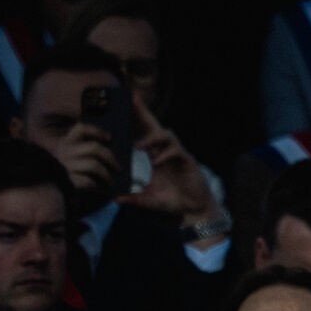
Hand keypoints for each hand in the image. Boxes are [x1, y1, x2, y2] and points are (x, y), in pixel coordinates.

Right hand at [49, 122, 120, 193]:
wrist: (42, 189)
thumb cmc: (58, 173)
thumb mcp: (65, 157)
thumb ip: (79, 151)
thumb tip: (106, 150)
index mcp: (63, 143)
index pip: (81, 129)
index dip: (97, 132)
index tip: (109, 138)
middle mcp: (65, 151)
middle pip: (95, 148)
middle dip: (111, 158)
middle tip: (118, 169)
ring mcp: (66, 166)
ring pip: (94, 165)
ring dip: (106, 175)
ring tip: (110, 182)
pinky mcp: (68, 180)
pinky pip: (89, 182)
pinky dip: (97, 186)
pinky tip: (98, 189)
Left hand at [118, 97, 222, 231]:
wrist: (194, 211)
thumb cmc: (174, 203)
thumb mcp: (149, 201)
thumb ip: (134, 199)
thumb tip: (115, 199)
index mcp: (156, 156)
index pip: (144, 133)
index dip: (135, 119)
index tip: (121, 107)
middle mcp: (166, 152)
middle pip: (154, 126)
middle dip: (143, 112)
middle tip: (131, 99)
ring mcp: (178, 155)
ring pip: (167, 135)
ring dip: (152, 138)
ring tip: (139, 147)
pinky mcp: (188, 162)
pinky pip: (176, 151)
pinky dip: (165, 154)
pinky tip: (157, 162)